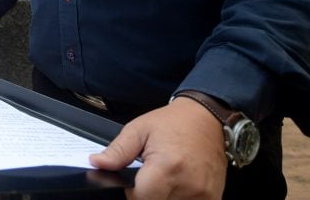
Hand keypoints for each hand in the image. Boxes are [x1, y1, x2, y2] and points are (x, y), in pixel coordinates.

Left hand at [90, 96, 227, 199]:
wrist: (206, 118)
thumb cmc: (174, 123)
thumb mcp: (139, 129)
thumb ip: (117, 151)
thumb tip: (97, 163)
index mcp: (167, 167)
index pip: (140, 199)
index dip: (131, 193)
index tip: (131, 183)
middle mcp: (188, 185)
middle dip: (146, 195)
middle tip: (148, 178)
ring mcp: (203, 195)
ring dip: (163, 197)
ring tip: (164, 179)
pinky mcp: (212, 198)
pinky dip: (178, 198)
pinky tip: (177, 186)